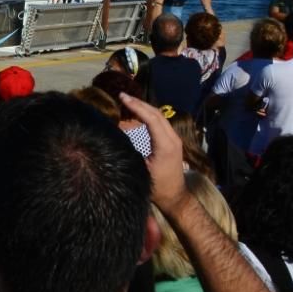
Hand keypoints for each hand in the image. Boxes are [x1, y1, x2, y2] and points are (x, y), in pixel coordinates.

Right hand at [120, 93, 186, 211]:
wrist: (175, 196)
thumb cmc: (157, 186)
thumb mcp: (141, 169)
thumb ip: (131, 151)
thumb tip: (117, 135)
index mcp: (166, 144)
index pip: (151, 118)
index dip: (136, 106)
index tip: (122, 98)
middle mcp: (173, 138)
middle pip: (156, 113)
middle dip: (139, 102)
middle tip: (122, 95)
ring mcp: (174, 139)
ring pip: (159, 116)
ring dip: (143, 107)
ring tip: (127, 101)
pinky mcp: (172, 141)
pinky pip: (159, 123)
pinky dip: (147, 115)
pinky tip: (137, 113)